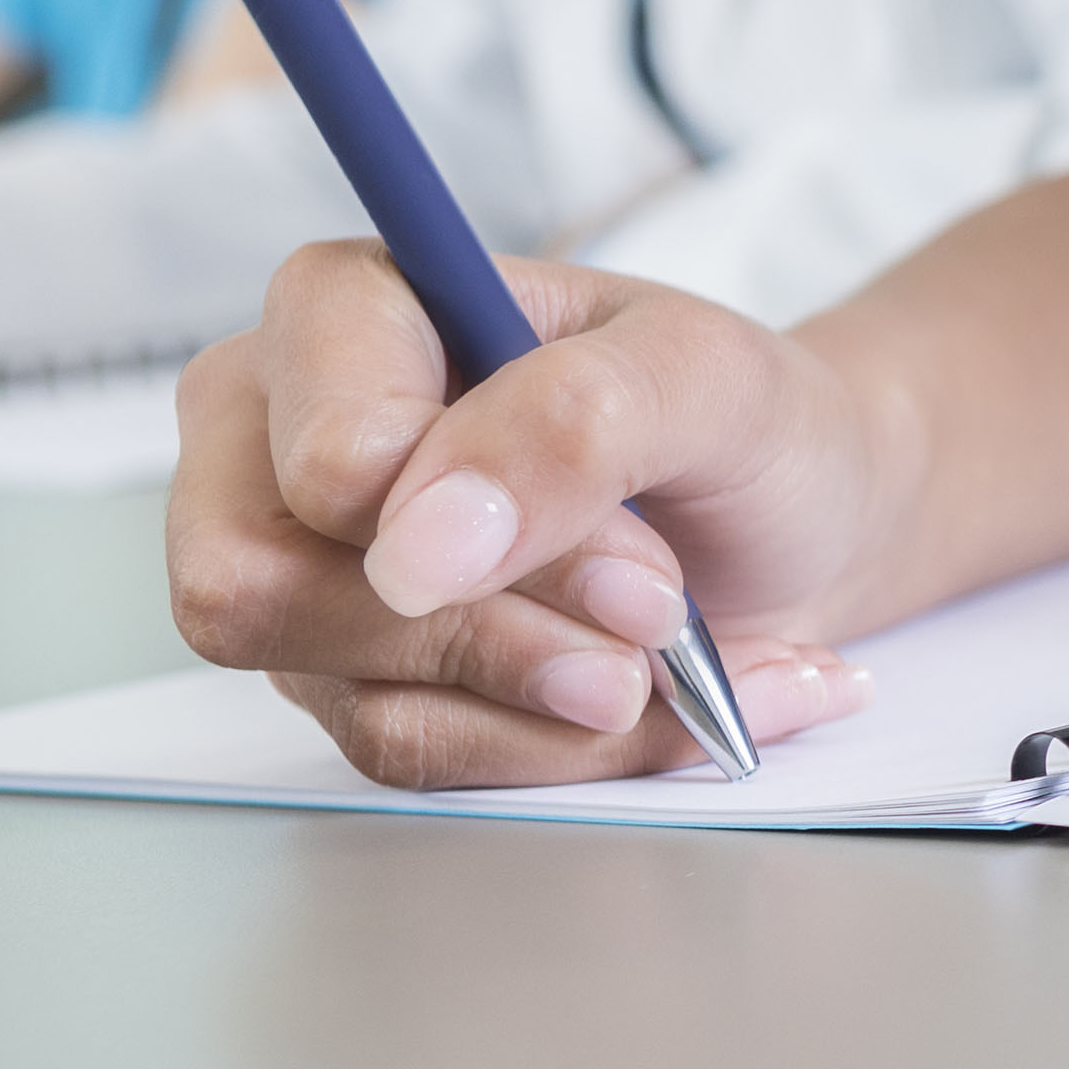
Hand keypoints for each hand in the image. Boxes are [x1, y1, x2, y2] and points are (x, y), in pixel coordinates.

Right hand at [168, 241, 903, 787]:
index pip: (322, 462)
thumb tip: (418, 545)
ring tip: (683, 655)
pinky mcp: (352, 678)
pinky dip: (566, 747)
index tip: (637, 563)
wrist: (801, 522)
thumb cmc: (744, 420)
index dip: (475, 534)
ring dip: (560, 704)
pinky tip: (666, 702)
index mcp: (343, 311)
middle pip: (267, 595)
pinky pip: (418, 757)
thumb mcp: (710, 381)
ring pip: (360, 697)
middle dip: (502, 638)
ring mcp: (304, 571)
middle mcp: (279, 437)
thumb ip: (574, 421)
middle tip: (658, 615)